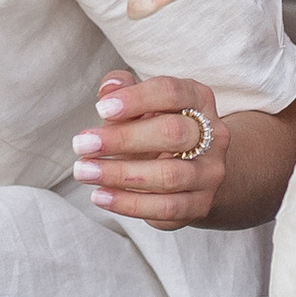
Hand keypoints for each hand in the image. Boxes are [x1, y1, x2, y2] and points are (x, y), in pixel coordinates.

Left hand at [73, 75, 230, 229]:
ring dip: (119, 174)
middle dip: (123, 138)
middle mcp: (213, 135)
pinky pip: (165, 208)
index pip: (172, 92)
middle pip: (173, 133)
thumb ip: (124, 90)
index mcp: (198, 100)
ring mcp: (209, 173)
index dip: (136, 99)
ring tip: (84, 171)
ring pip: (169, 175)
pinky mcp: (200, 204)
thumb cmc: (157, 129)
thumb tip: (109, 88)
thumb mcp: (142, 105)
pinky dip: (128, 203)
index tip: (101, 109)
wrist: (194, 171)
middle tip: (82, 144)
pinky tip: (100, 195)